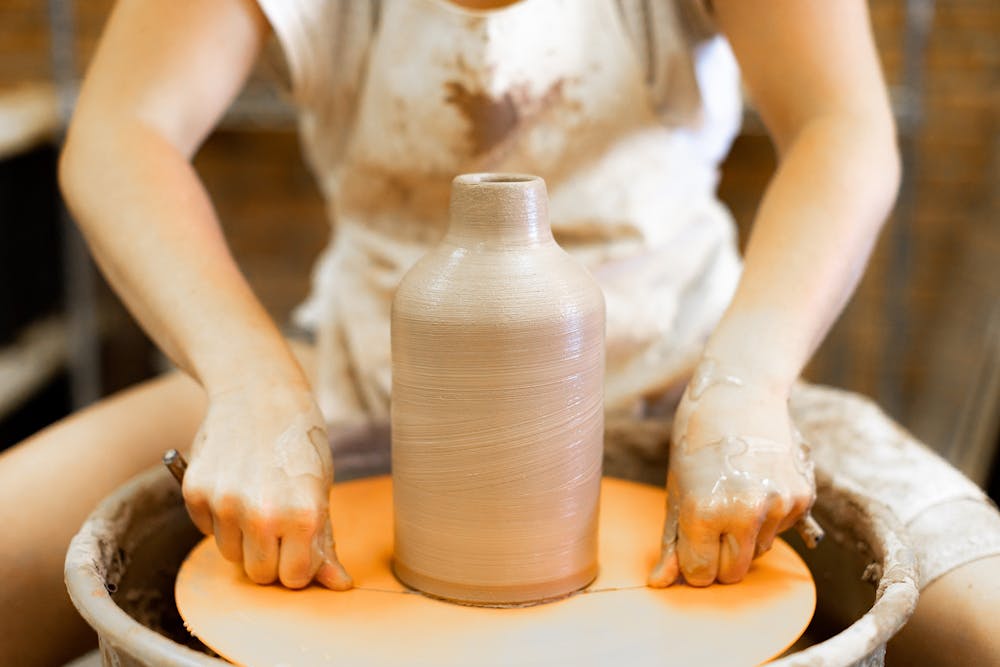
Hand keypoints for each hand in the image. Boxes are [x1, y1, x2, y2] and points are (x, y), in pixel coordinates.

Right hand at [182, 379, 351, 589]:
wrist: (258, 394)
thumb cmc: (299, 443)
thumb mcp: (321, 491)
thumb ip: (324, 542)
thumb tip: (338, 585)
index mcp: (304, 515)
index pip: (294, 578)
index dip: (298, 564)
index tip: (300, 545)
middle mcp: (262, 513)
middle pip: (259, 574)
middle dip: (270, 557)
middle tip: (279, 523)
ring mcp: (225, 502)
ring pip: (230, 555)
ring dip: (244, 538)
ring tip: (258, 498)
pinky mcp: (195, 491)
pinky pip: (206, 530)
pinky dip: (219, 518)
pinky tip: (235, 485)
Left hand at [648, 358, 818, 586]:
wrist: (740, 393)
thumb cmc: (698, 440)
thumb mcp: (677, 490)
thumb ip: (672, 541)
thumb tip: (660, 582)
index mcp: (704, 510)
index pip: (700, 573)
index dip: (692, 562)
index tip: (690, 543)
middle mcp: (745, 512)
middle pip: (733, 573)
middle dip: (719, 559)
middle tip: (710, 523)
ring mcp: (778, 505)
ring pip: (759, 553)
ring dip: (745, 537)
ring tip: (733, 493)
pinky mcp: (802, 498)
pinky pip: (781, 531)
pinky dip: (768, 518)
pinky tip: (756, 483)